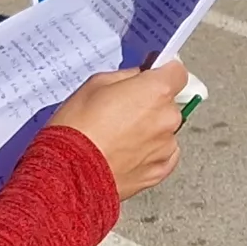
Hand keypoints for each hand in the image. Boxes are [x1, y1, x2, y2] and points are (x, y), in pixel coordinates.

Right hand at [47, 60, 187, 199]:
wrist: (69, 173)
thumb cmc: (78, 129)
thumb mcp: (96, 84)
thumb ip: (126, 76)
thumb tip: (139, 76)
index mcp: (156, 91)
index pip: (177, 72)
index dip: (164, 72)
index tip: (154, 75)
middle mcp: (167, 118)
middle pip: (169, 103)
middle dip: (150, 104)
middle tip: (121, 111)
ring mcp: (166, 147)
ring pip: (165, 130)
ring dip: (149, 131)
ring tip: (118, 137)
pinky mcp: (160, 171)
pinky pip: (163, 155)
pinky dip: (149, 153)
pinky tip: (125, 153)